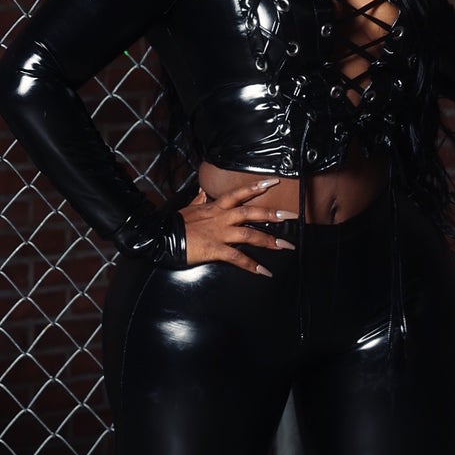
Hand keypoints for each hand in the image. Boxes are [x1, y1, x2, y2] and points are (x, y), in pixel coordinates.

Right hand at [181, 178, 295, 274]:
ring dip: (269, 240)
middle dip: (273, 213)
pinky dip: (252, 265)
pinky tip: (264, 271)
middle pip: (251, 212)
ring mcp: (220, 233)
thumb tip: (201, 192)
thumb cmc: (176, 223)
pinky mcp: (216, 249)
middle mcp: (221, 217)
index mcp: (215, 207)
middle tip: (292, 215)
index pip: (239, 193)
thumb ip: (198, 200)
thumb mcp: (188, 208)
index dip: (257, 187)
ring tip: (286, 245)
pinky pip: (237, 257)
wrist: (163, 237)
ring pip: (250, 234)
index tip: (274, 182)